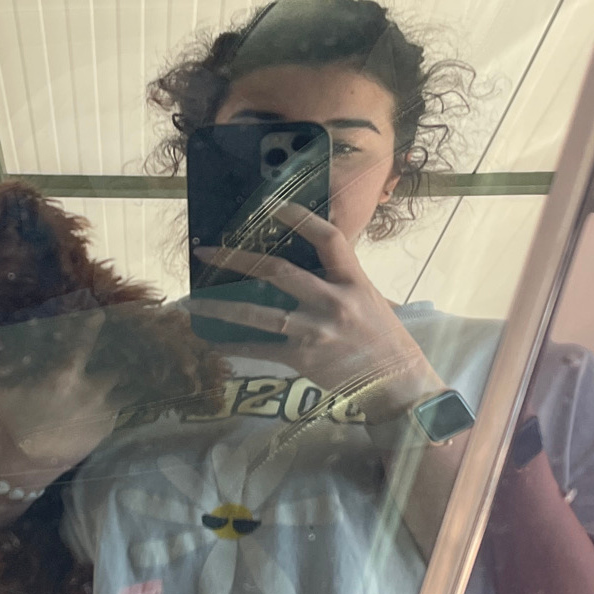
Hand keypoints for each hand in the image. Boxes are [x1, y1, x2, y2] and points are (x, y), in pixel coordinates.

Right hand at [0, 310, 118, 485]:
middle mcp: (91, 389)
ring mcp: (102, 411)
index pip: (86, 339)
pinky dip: (119, 396)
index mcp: (65, 373)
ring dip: (123, 373)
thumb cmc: (2, 422)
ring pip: (125, 383)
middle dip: (117, 349)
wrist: (14, 467)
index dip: (93, 323)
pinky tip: (119, 393)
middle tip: (119, 340)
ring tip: (131, 366)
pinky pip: (120, 406)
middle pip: (115, 359)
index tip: (99, 314)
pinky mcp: (106, 430)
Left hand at [191, 207, 440, 416]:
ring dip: (222, 306)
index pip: (328, 238)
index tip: (273, 207)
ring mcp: (316, 330)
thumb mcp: (371, 300)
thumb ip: (341, 281)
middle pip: (278, 271)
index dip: (300, 218)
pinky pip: (259, 349)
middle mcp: (333, 301)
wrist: (399, 386)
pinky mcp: (304, 358)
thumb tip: (308, 262)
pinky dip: (232, 345)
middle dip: (237, 259)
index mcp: (354, 280)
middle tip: (206, 252)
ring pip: (258, 312)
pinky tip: (211, 340)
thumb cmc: (386, 340)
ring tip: (193, 300)